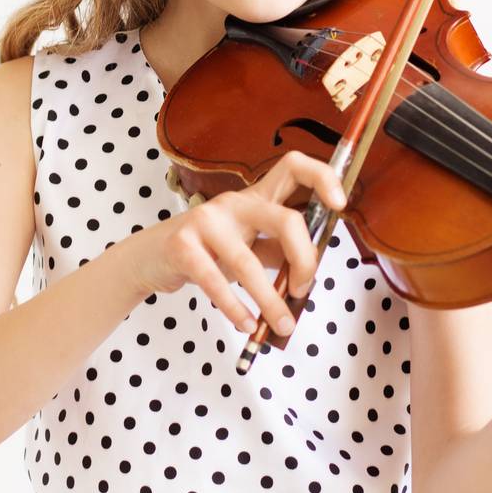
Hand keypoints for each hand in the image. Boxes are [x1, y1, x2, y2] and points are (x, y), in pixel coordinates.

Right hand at [131, 150, 346, 337]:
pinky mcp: (183, 245)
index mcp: (257, 197)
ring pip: (249, 262)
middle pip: (284, 218)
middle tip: (304, 288)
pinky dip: (235, 308)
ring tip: (282, 325)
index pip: (293, 167)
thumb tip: (312, 271)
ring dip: (270, 301)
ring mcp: (206, 221)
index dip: (322, 178)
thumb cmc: (209, 251)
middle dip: (304, 258)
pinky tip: (245, 323)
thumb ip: (279, 251)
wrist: (150, 257)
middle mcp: (234, 202)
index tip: (341, 205)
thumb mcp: (248, 246)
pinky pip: (216, 281)